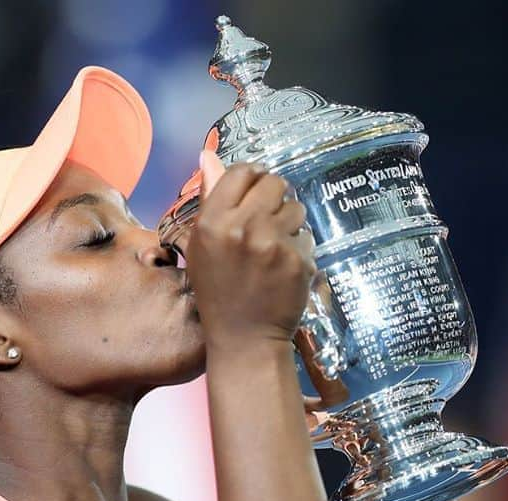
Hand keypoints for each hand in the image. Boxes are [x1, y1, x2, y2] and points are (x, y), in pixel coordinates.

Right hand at [186, 151, 314, 350]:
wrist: (244, 338)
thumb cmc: (218, 291)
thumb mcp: (201, 245)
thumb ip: (211, 198)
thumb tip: (208, 155)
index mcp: (212, 222)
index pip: (242, 172)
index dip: (251, 180)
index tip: (254, 194)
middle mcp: (242, 227)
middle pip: (274, 183)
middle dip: (274, 198)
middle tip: (267, 221)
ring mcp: (273, 244)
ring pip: (296, 208)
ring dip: (289, 222)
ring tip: (274, 247)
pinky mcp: (298, 260)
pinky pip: (306, 236)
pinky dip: (298, 248)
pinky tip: (283, 268)